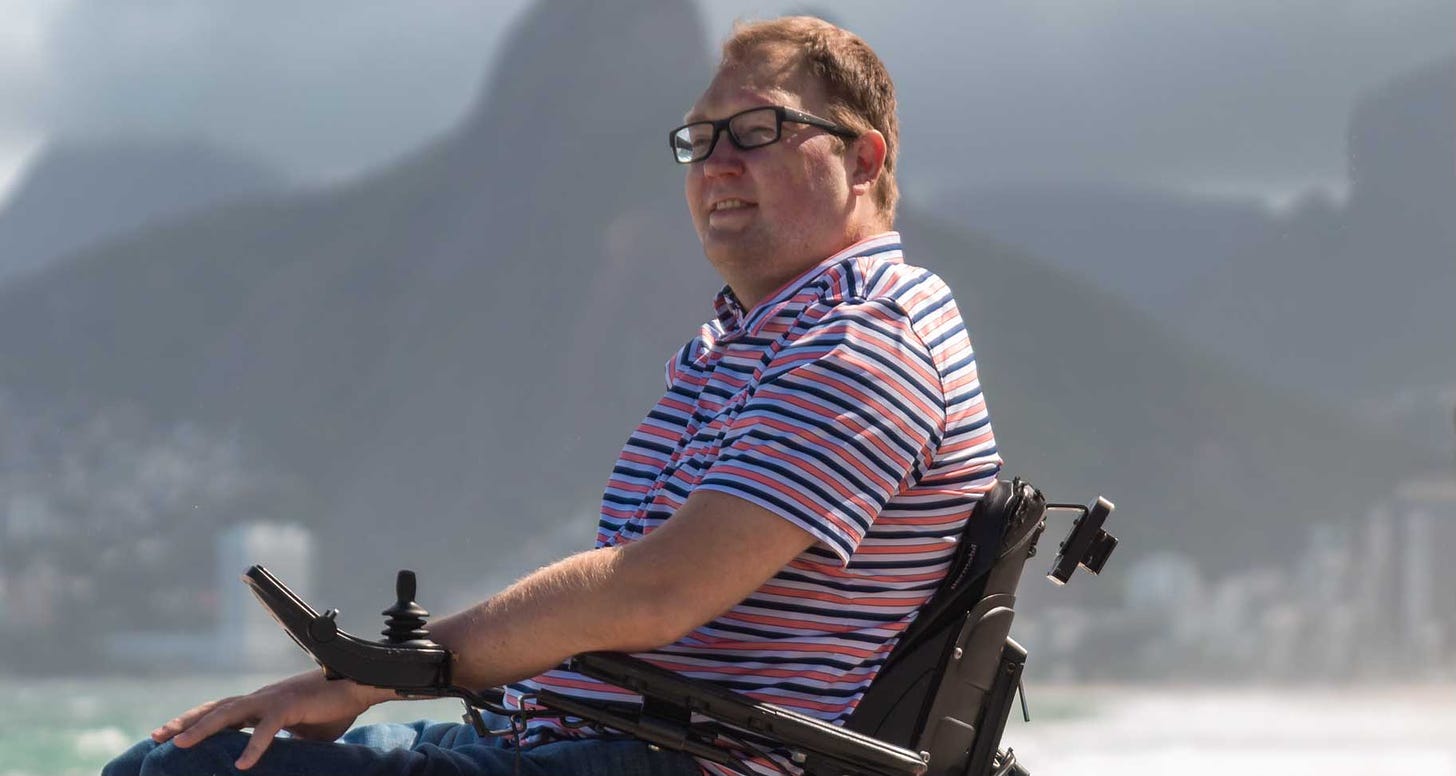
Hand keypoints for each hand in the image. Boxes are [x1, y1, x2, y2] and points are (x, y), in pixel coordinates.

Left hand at [151, 670, 386, 769]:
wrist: (359, 687)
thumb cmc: (333, 709)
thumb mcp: (300, 731)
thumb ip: (281, 741)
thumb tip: (272, 762)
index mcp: (261, 704)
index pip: (219, 710)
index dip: (193, 720)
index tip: (166, 734)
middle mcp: (261, 698)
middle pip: (214, 708)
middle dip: (184, 723)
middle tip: (156, 738)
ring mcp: (274, 699)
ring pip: (230, 712)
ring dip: (203, 728)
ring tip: (181, 745)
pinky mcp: (291, 706)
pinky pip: (268, 728)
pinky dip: (254, 746)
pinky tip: (243, 764)